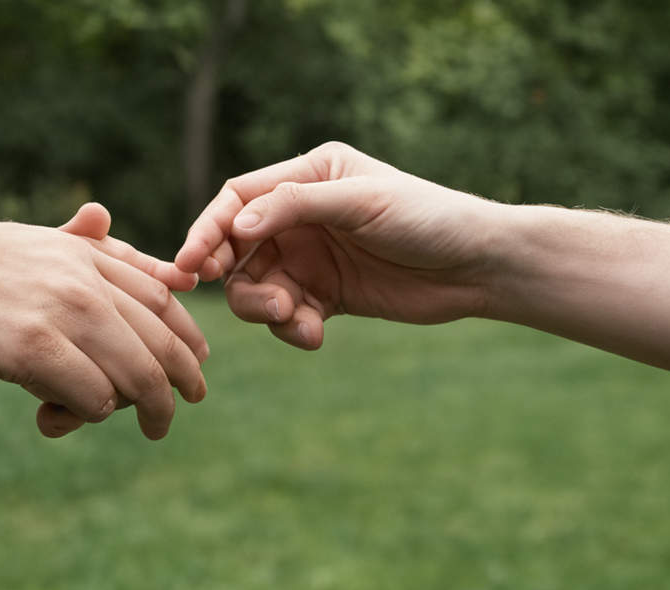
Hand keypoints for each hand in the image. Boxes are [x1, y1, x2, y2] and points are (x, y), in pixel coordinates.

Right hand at [0, 202, 207, 439]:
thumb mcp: (25, 239)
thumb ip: (71, 241)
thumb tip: (103, 217)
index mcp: (87, 255)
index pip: (165, 299)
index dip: (188, 338)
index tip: (197, 366)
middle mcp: (86, 281)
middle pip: (164, 342)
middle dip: (182, 384)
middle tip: (177, 413)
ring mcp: (62, 313)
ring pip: (141, 377)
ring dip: (146, 410)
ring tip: (141, 427)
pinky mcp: (32, 349)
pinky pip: (94, 398)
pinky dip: (88, 414)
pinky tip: (54, 414)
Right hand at [175, 142, 501, 348]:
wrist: (480, 267)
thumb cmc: (428, 218)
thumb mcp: (361, 202)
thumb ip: (296, 206)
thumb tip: (236, 224)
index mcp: (309, 175)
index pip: (240, 199)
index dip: (208, 230)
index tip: (190, 266)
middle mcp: (303, 215)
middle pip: (238, 248)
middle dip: (234, 278)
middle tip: (253, 300)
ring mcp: (313, 257)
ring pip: (258, 287)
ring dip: (265, 309)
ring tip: (291, 319)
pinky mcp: (327, 296)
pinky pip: (288, 315)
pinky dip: (292, 328)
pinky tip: (315, 335)